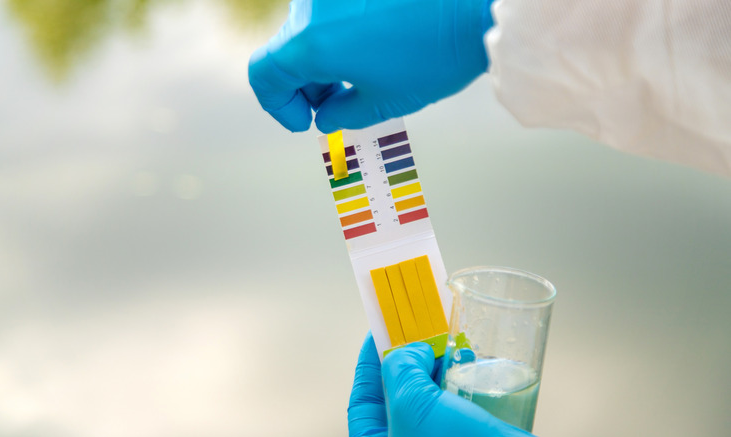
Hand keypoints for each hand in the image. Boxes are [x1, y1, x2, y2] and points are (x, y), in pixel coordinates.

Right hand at [248, 0, 493, 132]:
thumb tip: (327, 116)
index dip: (278, 106)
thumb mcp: (384, 100)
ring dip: (321, 62)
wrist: (477, 3)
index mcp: (310, 41)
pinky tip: (371, 52)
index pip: (264, 75)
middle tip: (333, 109)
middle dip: (304, 87)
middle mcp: (312, 7)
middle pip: (286, 51)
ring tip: (359, 81)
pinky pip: (330, 13)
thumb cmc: (434, 51)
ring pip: (308, 31)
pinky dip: (338, 38)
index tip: (304, 121)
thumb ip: (343, 113)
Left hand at [348, 333, 534, 436]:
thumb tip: (412, 351)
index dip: (370, 359)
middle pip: (401, 392)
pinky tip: (477, 363)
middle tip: (421, 330)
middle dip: (413, 359)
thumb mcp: (414, 404)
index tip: (380, 327)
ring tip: (454, 344)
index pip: (364, 397)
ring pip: (436, 396)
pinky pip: (465, 404)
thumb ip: (401, 369)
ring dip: (444, 366)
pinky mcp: (471, 435)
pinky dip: (469, 380)